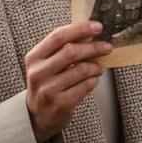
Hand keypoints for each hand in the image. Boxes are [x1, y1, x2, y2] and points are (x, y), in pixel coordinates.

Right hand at [25, 21, 110, 142]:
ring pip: (81, 70)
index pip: (58, 36)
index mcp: (35, 57)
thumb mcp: (46, 64)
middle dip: (93, 47)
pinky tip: (92, 80)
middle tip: (106, 47)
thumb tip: (89, 33)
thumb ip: (61, 49)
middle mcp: (39, 72)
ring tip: (98, 67)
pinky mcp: (60, 104)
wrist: (37, 116)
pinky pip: (85, 86)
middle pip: (71, 52)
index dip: (80, 29)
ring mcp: (48, 89)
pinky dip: (93, 80)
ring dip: (95, 66)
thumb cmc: (47, 83)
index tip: (97, 27)